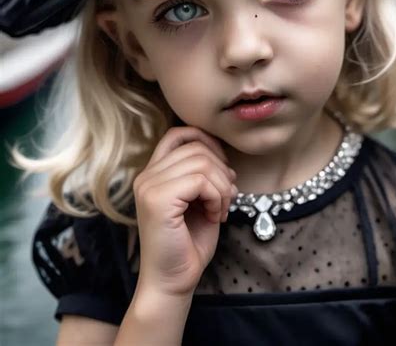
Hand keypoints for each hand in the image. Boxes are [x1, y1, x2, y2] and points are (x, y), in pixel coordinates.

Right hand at [132, 126, 237, 296]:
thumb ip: (207, 176)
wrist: (173, 282)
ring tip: (220, 209)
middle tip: (227, 197)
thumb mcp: (201, 202)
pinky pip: (200, 180)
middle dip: (222, 170)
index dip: (205, 140)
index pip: (177, 134)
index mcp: (153, 174)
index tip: (223, 166)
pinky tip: (214, 215)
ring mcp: (149, 186)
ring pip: (202, 162)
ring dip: (222, 186)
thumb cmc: (188, 245)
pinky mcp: (157, 200)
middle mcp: (146, 176)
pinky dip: (216, 196)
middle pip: (196, 147)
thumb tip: (226, 162)